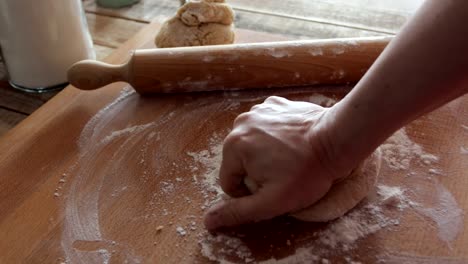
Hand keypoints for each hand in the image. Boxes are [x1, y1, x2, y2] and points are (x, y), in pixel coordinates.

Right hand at [204, 96, 350, 229]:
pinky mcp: (275, 104)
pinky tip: (293, 142)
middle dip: (256, 172)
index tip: (274, 190)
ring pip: (252, 144)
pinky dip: (275, 136)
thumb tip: (208, 220)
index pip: (230, 182)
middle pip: (239, 161)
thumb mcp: (271, 202)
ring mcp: (258, 110)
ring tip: (290, 158)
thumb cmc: (306, 172)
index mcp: (233, 146)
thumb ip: (237, 212)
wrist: (337, 139)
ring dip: (265, 153)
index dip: (250, 194)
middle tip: (284, 174)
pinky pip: (266, 127)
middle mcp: (240, 123)